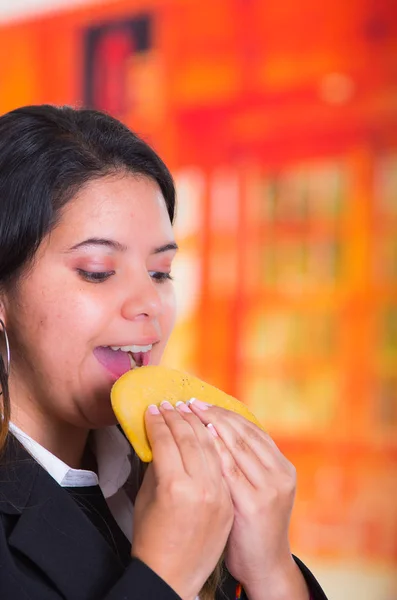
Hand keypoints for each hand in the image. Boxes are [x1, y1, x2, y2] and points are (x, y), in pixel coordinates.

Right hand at [131, 402, 233, 599]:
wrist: (173, 576)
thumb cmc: (151, 538)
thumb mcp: (146, 497)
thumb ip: (157, 464)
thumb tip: (162, 437)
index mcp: (174, 486)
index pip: (167, 439)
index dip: (158, 421)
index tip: (153, 409)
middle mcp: (201, 487)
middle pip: (192, 437)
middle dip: (179, 417)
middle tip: (170, 405)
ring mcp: (220, 495)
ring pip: (214, 446)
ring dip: (201, 424)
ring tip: (191, 410)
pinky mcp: (230, 502)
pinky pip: (226, 463)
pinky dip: (218, 444)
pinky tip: (210, 431)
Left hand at [187, 400, 308, 599]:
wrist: (264, 566)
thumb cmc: (252, 526)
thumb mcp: (257, 489)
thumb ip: (244, 463)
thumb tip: (213, 431)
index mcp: (282, 467)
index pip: (251, 428)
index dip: (224, 412)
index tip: (201, 402)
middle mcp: (280, 474)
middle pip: (243, 432)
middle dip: (214, 414)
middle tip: (190, 402)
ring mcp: (269, 488)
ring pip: (237, 445)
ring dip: (209, 425)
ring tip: (187, 414)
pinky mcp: (253, 503)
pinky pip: (229, 468)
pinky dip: (213, 449)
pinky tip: (197, 438)